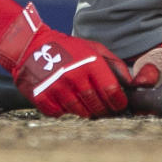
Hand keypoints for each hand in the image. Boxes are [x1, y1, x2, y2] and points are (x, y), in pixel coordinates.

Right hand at [0, 3, 130, 117]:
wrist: (30, 46)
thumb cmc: (67, 48)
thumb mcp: (93, 48)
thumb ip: (114, 64)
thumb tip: (132, 83)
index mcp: (90, 62)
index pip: (111, 91)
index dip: (118, 102)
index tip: (119, 105)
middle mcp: (74, 75)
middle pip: (97, 105)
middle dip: (104, 110)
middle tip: (104, 110)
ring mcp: (57, 87)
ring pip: (80, 113)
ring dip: (86, 112)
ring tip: (86, 106)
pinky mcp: (42, 97)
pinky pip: (61, 114)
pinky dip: (65, 112)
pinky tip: (65, 102)